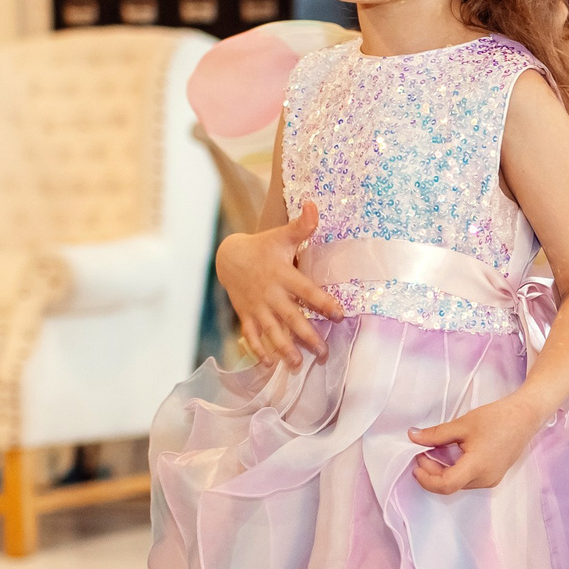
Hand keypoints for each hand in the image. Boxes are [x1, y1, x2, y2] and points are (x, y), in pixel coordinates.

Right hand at [217, 202, 341, 367]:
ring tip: (296, 364)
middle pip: (291, 318)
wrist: (229, 256)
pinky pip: (252, 335)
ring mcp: (257, 307)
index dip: (323, 302)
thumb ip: (301, 226)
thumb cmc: (262, 247)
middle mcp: (270, 294)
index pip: (306, 291)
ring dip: (284, 348)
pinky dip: (258, 350)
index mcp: (282, 275)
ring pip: (272, 331)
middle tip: (323, 353)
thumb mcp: (281, 236)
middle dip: (307, 336)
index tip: (340, 314)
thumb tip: (314, 204)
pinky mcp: (246, 315)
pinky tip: (269, 364)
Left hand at [409, 394, 543, 492]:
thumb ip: (436, 434)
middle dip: (432, 471)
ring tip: (435, 451)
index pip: (446, 485)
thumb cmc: (496, 418)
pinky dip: (455, 470)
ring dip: (443, 471)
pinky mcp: (494, 476)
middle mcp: (485, 479)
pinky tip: (452, 455)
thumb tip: (413, 436)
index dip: (427, 478)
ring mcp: (491, 480)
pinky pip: (469, 479)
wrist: (525, 417)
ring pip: (459, 483)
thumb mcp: (462, 424)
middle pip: (451, 484)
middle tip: (422, 451)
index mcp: (477, 467)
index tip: (416, 464)